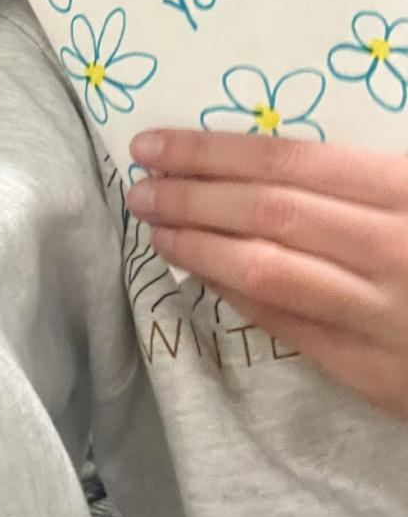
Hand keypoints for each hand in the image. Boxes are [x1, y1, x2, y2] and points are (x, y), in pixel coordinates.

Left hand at [126, 127, 407, 418]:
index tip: (154, 143)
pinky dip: (240, 297)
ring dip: (196, 246)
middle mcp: (389, 251)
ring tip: (151, 224)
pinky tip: (202, 272)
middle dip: (189, 196)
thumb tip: (277, 142)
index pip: (286, 163)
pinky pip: (292, 328)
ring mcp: (380, 318)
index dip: (211, 152)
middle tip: (136, 184)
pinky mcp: (377, 374)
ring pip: (265, 274)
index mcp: (404, 191)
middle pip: (264, 215)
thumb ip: (365, 166)